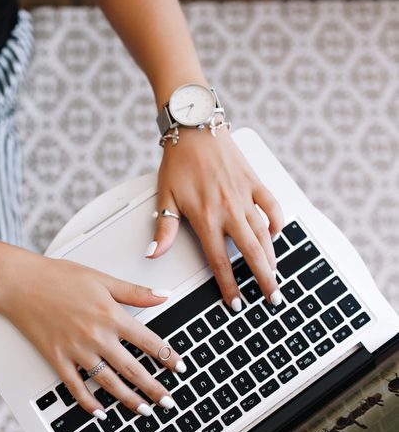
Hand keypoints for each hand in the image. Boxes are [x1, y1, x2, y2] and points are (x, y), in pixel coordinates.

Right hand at [1, 256, 186, 417]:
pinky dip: (88, 402)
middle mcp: (96, 336)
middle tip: (167, 401)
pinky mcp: (57, 359)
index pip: (148, 341)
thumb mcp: (102, 279)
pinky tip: (99, 411)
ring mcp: (76, 350)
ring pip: (108, 382)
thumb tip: (163, 296)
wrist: (21, 283)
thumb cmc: (58, 277)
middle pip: (132, 369)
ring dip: (128, 399)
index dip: (168, 356)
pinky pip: (76, 387)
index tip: (179, 367)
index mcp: (111, 315)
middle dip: (153, 388)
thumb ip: (134, 292)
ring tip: (142, 410)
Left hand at [146, 127, 283, 310]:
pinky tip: (277, 235)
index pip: (220, 261)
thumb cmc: (177, 162)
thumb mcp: (165, 197)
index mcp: (206, 218)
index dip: (229, 286)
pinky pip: (272, 206)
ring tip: (276, 275)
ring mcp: (245, 196)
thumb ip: (165, 228)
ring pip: (264, 233)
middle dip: (263, 279)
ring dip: (272, 257)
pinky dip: (277, 222)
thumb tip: (154, 254)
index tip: (236, 303)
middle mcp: (229, 210)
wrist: (194, 128)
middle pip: (251, 253)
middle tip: (272, 299)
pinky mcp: (254, 181)